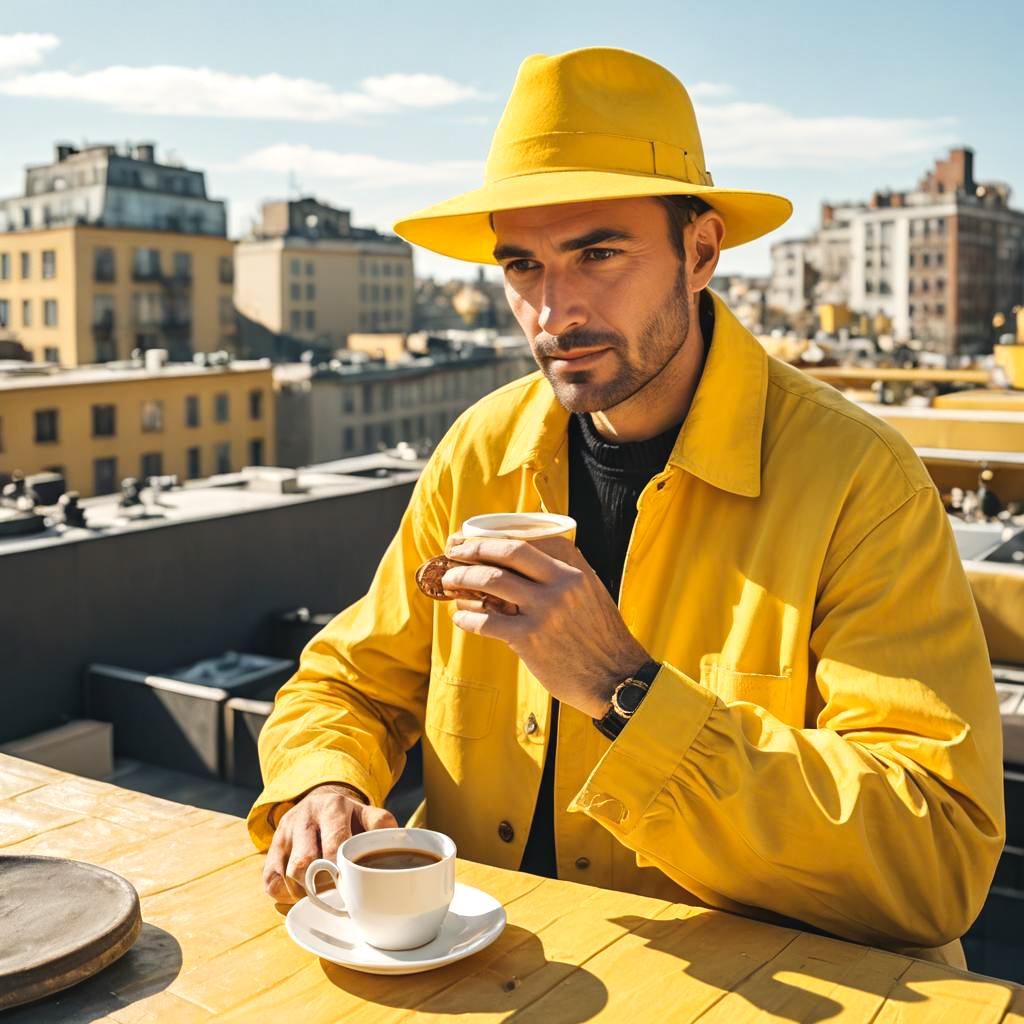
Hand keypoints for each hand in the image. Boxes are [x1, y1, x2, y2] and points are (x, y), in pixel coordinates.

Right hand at [262, 783, 396, 903]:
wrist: (318, 802)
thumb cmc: (348, 817)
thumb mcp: (368, 814)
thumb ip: (382, 826)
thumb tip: (398, 844)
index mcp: (332, 808)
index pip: (333, 846)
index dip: (342, 872)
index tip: (352, 886)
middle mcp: (304, 819)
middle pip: (304, 864)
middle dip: (321, 885)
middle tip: (337, 894)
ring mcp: (284, 835)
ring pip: (286, 876)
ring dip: (305, 893)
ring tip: (322, 892)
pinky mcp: (270, 851)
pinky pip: (271, 883)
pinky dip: (287, 895)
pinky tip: (304, 892)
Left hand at [441, 535, 650, 717]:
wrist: (616, 678)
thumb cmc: (600, 638)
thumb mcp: (591, 594)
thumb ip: (562, 575)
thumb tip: (519, 565)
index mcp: (575, 569)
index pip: (530, 539)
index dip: (496, 536)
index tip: (474, 537)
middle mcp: (561, 584)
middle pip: (507, 552)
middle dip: (473, 549)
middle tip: (454, 552)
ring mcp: (545, 611)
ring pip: (491, 581)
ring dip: (463, 578)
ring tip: (450, 581)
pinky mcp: (530, 640)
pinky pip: (486, 621)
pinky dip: (467, 617)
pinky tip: (460, 616)